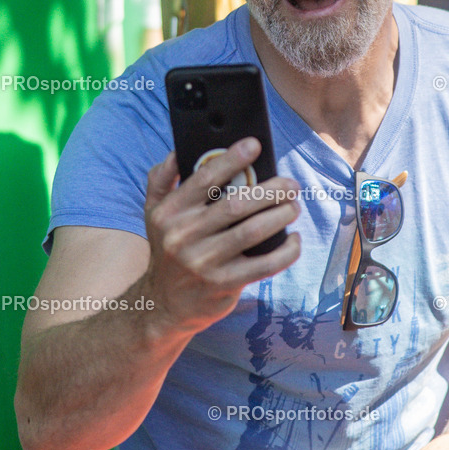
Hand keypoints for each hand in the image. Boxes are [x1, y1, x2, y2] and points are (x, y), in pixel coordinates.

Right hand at [142, 137, 300, 336]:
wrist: (164, 304)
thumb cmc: (167, 250)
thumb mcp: (153, 214)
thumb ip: (161, 180)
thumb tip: (180, 150)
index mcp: (169, 213)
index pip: (204, 179)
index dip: (231, 159)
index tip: (255, 145)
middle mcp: (184, 236)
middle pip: (236, 204)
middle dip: (271, 190)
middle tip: (291, 185)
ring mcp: (205, 262)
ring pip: (253, 231)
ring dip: (281, 215)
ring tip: (294, 207)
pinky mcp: (224, 284)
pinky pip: (264, 265)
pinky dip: (285, 251)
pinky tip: (293, 240)